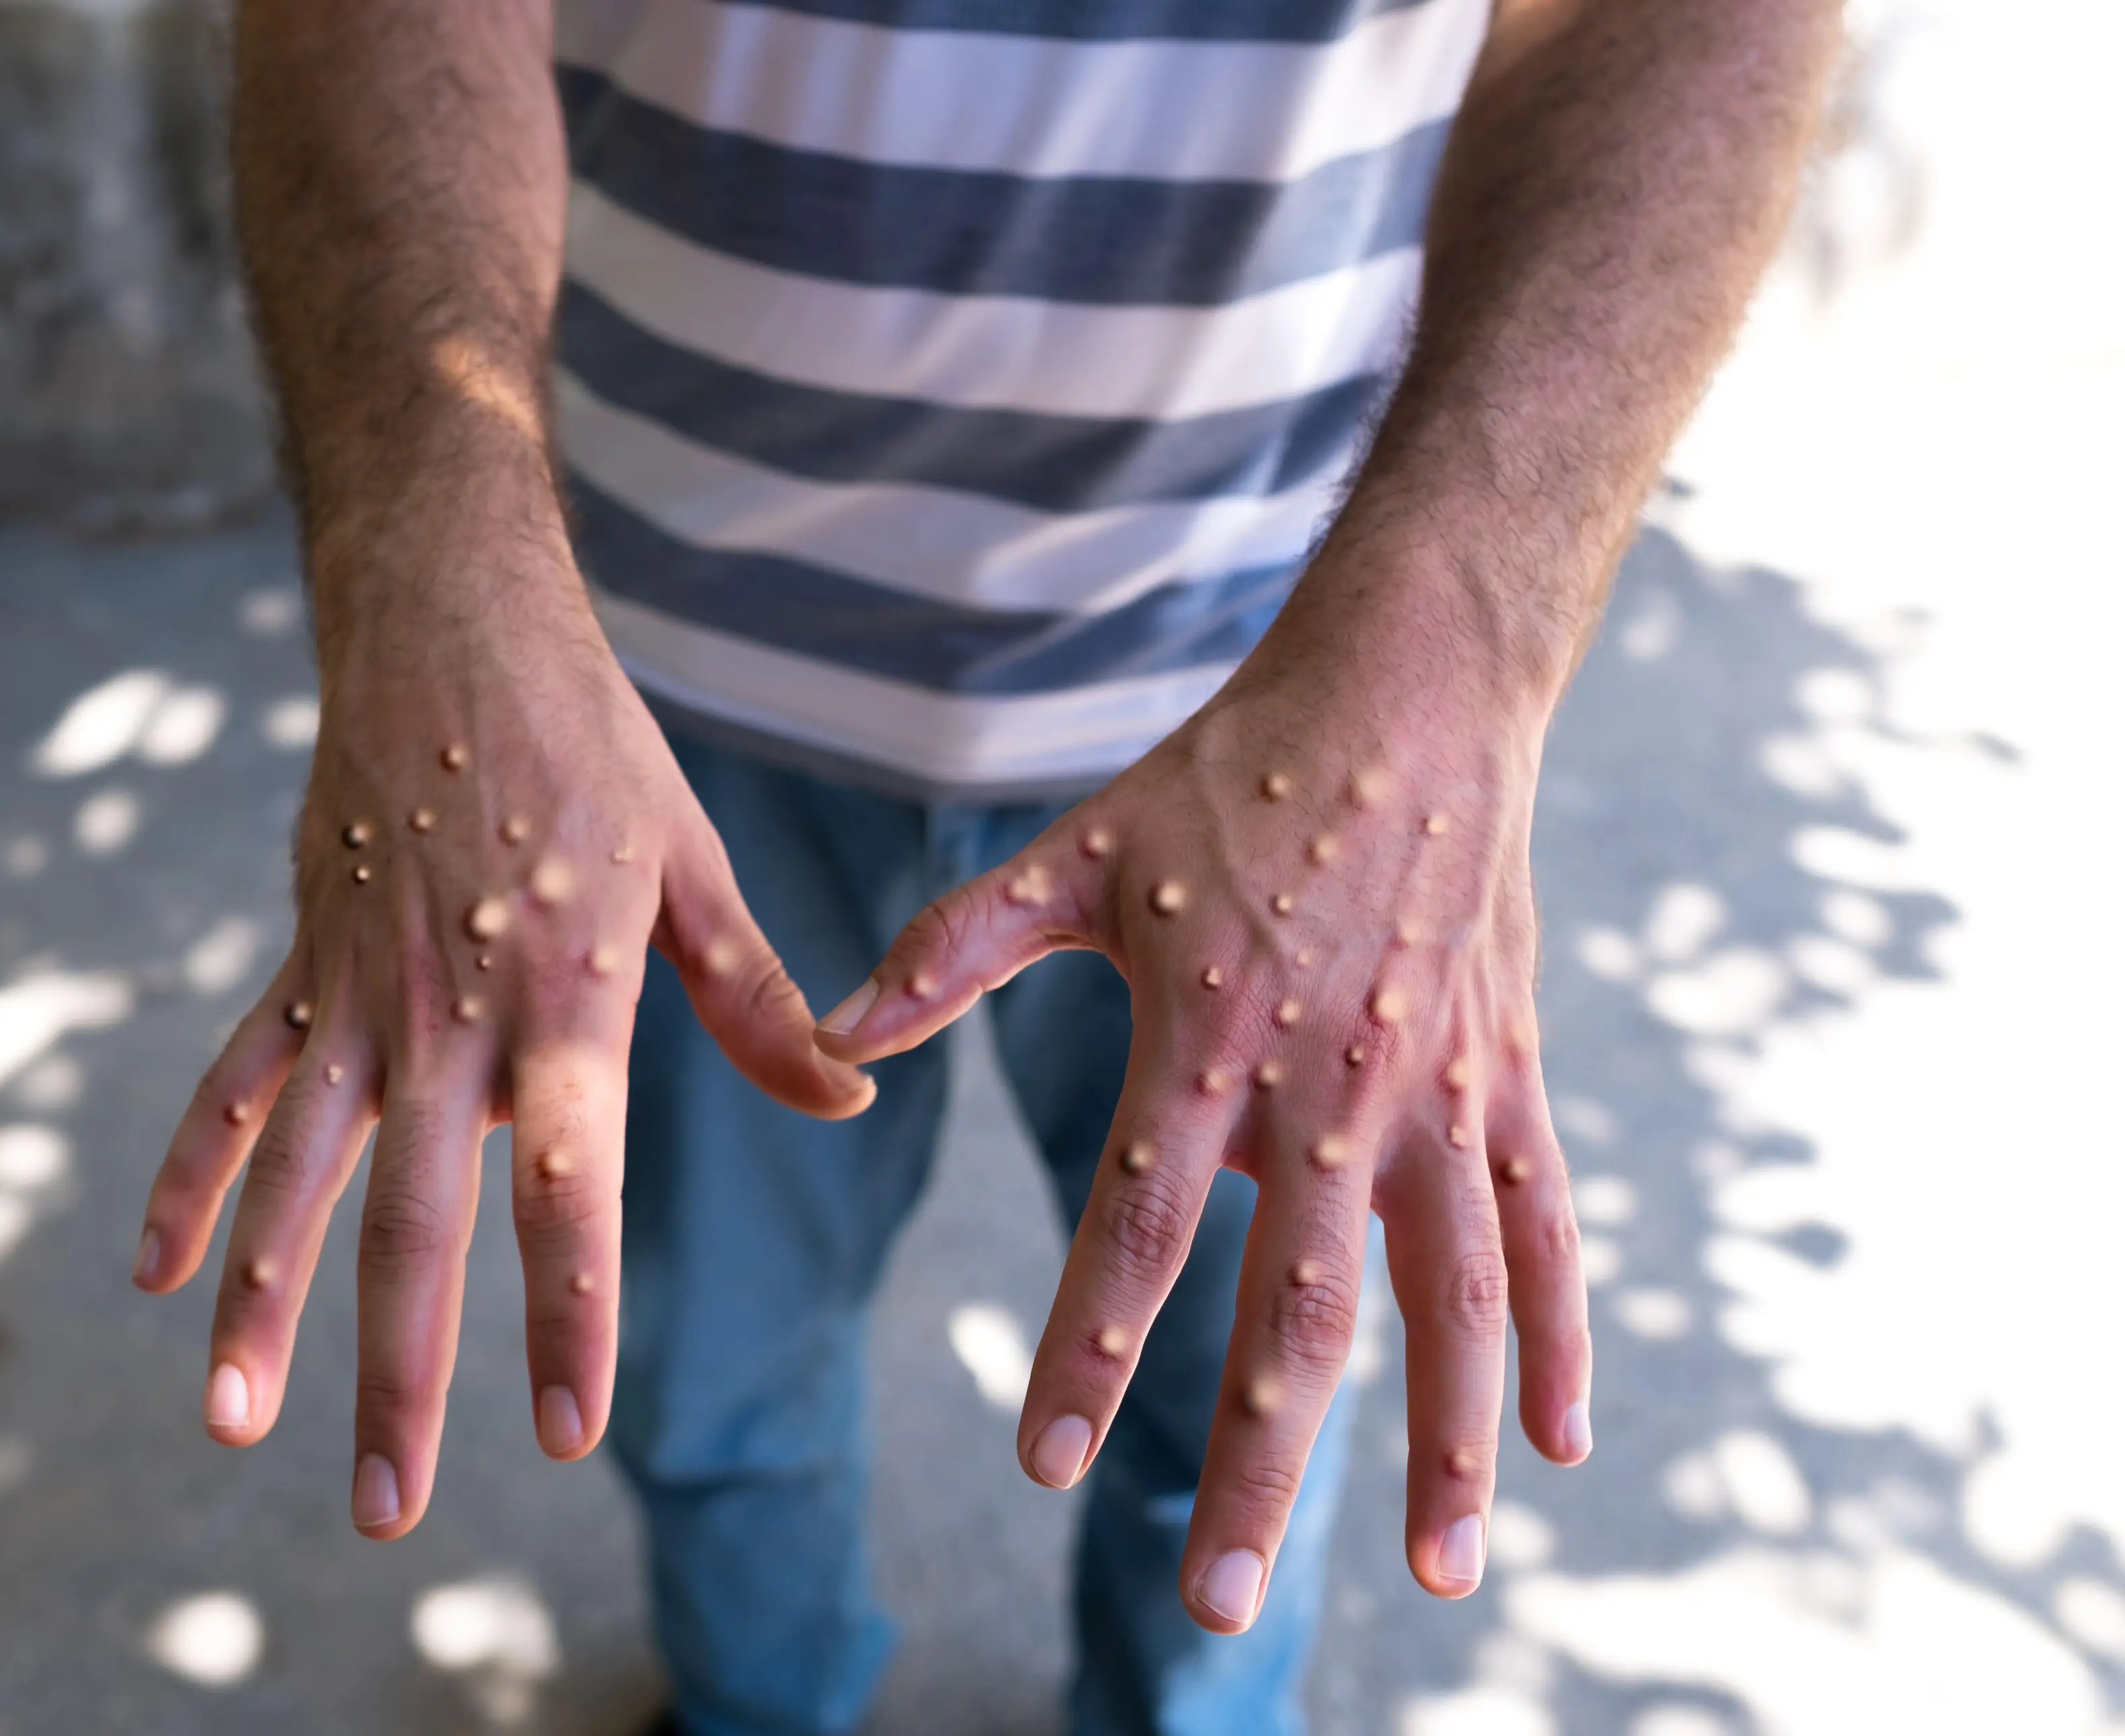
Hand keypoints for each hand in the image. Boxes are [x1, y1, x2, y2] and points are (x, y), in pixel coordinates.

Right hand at [130, 519, 872, 1540]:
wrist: (449, 622)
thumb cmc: (591, 746)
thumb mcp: (693, 867)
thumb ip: (757, 1000)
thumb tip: (847, 1096)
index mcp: (565, 999)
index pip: (567, 1190)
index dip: (563, 1315)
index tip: (562, 1432)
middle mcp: (450, 1017)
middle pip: (413, 1221)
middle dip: (399, 1376)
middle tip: (390, 1511)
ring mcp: (359, 994)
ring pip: (297, 1176)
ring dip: (263, 1306)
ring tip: (234, 1426)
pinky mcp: (303, 963)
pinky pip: (235, 1087)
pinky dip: (192, 1178)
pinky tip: (159, 1276)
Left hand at [812, 589, 1591, 1629]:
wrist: (1407, 692)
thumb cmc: (1229, 776)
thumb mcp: (1076, 853)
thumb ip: (952, 952)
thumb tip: (834, 1033)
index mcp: (1208, 1040)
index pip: (1136, 1227)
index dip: (1086, 1345)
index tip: (1040, 1455)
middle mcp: (1331, 1087)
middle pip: (1294, 1309)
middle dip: (1251, 1459)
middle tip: (1209, 1598)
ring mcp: (1437, 1091)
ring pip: (1451, 1299)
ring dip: (1442, 1444)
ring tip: (1433, 1575)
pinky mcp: (1511, 1077)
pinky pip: (1547, 1230)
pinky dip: (1560, 1337)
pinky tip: (1562, 1445)